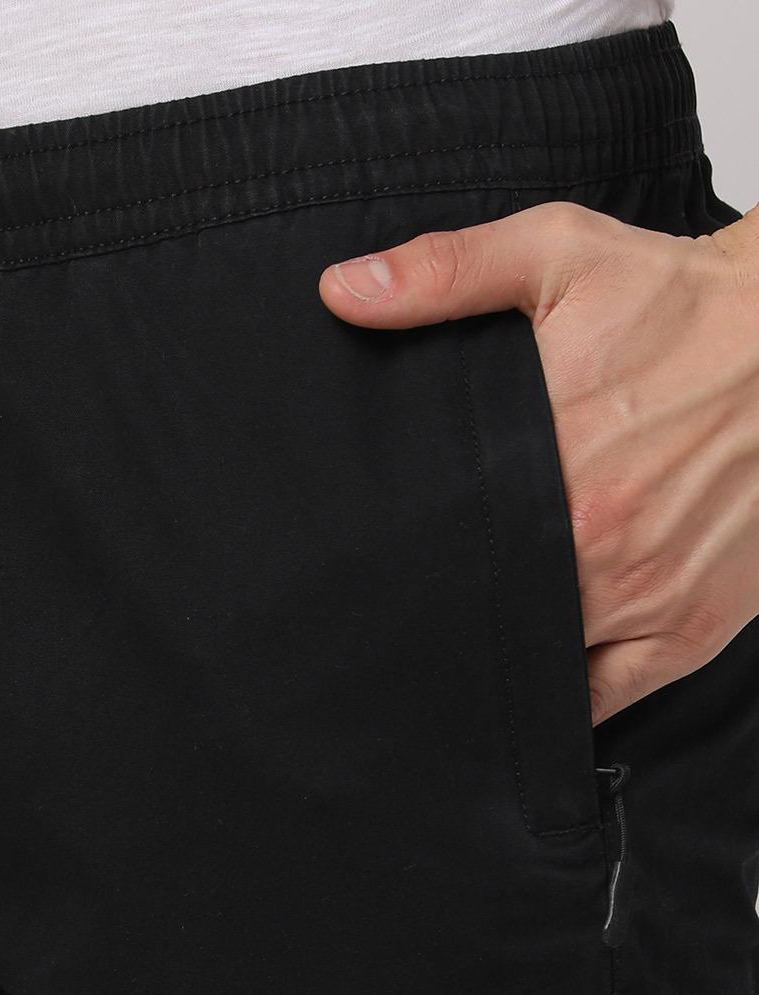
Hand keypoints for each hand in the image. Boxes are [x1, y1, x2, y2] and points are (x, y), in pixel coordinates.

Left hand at [318, 202, 758, 724]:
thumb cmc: (684, 303)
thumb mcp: (559, 256)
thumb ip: (446, 274)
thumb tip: (342, 292)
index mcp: (550, 463)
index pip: (438, 545)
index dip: (395, 563)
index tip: (370, 562)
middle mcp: (594, 546)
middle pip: (481, 608)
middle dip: (439, 609)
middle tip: (404, 605)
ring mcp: (644, 597)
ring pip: (536, 661)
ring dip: (494, 652)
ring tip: (455, 641)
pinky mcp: (689, 629)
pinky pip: (605, 699)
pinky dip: (562, 700)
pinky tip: (527, 680)